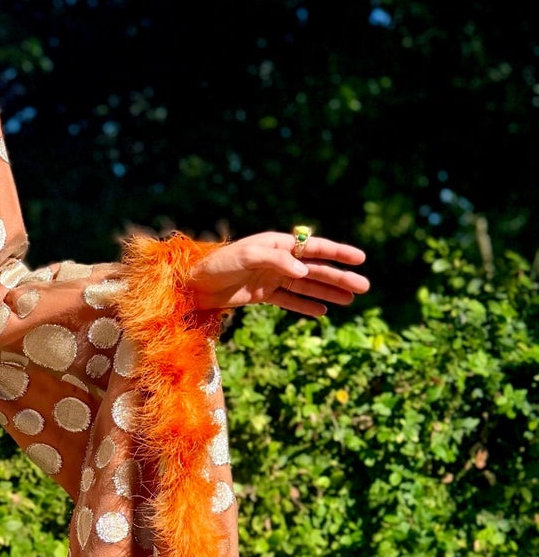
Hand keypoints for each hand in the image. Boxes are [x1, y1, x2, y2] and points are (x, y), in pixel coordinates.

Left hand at [186, 231, 369, 319]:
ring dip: (329, 292)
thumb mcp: (246, 257)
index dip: (338, 253)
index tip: (360, 258)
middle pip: (316, 269)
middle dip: (340, 277)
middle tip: (365, 287)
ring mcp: (271, 277)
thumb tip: (304, 270)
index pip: (314, 248)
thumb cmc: (217, 264)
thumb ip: (276, 261)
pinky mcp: (261, 294)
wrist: (192, 284)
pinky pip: (289, 300)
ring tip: (351, 300)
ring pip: (307, 285)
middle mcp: (278, 260)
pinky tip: (323, 311)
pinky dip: (306, 305)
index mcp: (277, 245)